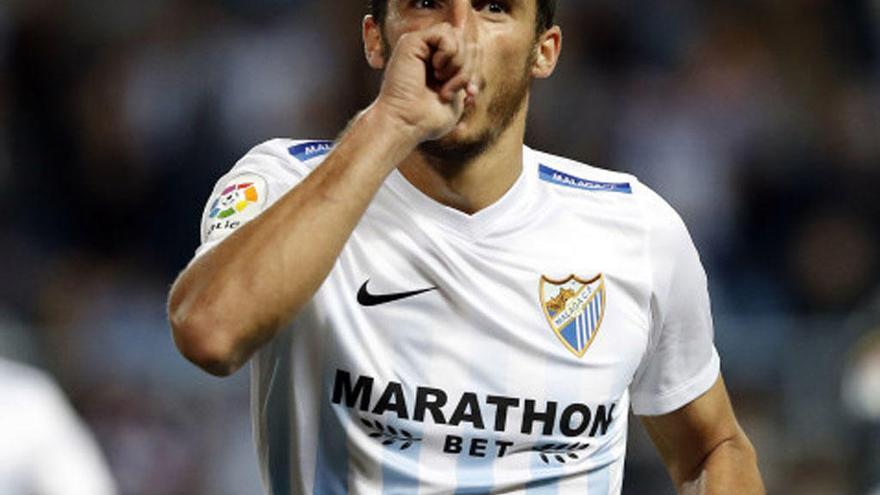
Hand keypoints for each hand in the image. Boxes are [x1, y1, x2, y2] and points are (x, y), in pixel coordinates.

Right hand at [373, 23, 480, 144]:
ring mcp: (419, 46)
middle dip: (467, 68)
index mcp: (438, 65)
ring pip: (456, 35)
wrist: (406, 123)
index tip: (469, 95)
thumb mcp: (458, 94)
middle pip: (465, 42)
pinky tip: (436, 69)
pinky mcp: (411, 41)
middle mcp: (428, 53)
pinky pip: (445, 33)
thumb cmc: (428, 119)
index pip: (470, 51)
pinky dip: (448, 53)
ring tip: (441, 80)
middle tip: (450, 90)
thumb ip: (466, 70)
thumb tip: (476, 46)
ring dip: (458, 62)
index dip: (474, 71)